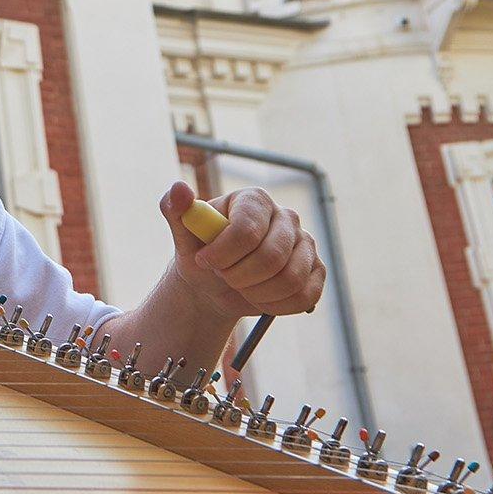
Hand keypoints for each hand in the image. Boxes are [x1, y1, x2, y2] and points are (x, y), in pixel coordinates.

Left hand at [158, 183, 324, 320]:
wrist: (215, 283)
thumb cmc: (200, 252)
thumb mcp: (182, 234)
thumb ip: (175, 209)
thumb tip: (178, 188)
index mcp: (254, 200)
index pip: (247, 230)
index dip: (223, 253)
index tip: (204, 261)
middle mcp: (286, 217)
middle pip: (272, 257)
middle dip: (239, 277)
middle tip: (223, 276)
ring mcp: (306, 243)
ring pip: (291, 279)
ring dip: (256, 293)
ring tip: (240, 287)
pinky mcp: (316, 270)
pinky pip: (305, 295)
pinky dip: (277, 305)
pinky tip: (259, 298)